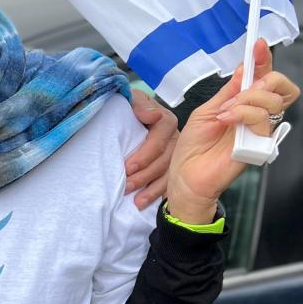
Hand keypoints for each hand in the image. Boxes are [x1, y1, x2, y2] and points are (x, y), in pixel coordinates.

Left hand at [125, 89, 177, 207]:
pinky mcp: (174, 169)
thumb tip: (151, 115)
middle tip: (126, 186)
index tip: (129, 167)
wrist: (126, 121)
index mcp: (165, 121)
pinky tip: (145, 204)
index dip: (146, 153)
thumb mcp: (130, 99)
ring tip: (136, 201)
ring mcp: (177, 155)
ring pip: (169, 174)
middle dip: (144, 175)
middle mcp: (175, 138)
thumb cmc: (128, 110)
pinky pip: (170, 184)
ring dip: (151, 189)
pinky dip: (157, 195)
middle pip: (165, 159)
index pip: (161, 136)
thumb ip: (138, 103)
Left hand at [166, 41, 299, 221]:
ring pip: (272, 102)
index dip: (264, 59)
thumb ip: (228, 91)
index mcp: (244, 104)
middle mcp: (256, 116)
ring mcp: (260, 131)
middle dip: (262, 81)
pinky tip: (225, 121)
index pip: (263, 78)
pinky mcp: (260, 146)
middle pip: (281, 87)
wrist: (185, 175)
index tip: (257, 45)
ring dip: (246, 100)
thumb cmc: (193, 147)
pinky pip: (262, 121)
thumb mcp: (207, 110)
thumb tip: (245, 68)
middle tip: (239, 93)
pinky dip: (243, 114)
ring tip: (225, 112)